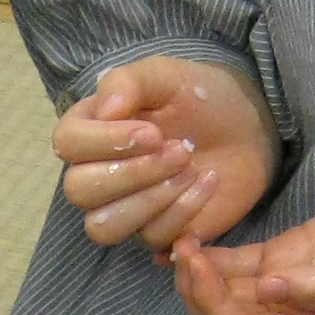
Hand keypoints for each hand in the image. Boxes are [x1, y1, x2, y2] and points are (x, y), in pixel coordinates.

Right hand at [53, 57, 279, 254]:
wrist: (247, 126)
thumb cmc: (200, 98)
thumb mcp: (166, 76)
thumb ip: (129, 82)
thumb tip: (105, 109)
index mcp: (89, 129)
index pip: (67, 144)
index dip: (105, 142)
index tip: (153, 132)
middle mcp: (95, 172)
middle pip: (79, 190)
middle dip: (133, 173)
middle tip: (180, 150)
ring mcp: (123, 208)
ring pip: (104, 226)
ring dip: (150, 200)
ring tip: (190, 169)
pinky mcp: (154, 231)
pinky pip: (151, 238)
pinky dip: (183, 211)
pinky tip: (207, 181)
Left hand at [171, 164, 314, 314]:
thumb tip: (268, 291)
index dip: (211, 308)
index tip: (195, 264)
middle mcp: (299, 313)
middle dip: (197, 295)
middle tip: (181, 250)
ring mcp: (293, 283)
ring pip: (229, 293)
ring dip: (199, 275)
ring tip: (179, 240)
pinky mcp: (292, 254)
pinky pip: (242, 265)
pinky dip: (215, 256)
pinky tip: (194, 236)